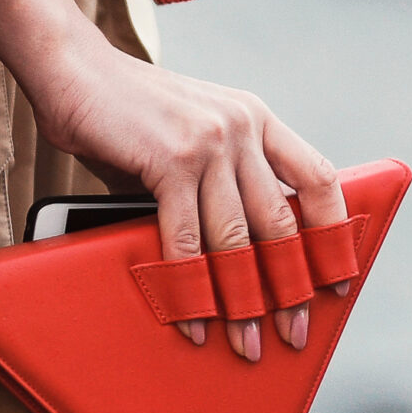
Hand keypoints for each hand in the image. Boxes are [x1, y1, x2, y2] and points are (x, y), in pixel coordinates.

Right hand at [29, 34, 350, 362]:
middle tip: (295, 333)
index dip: (333, 234)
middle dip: (290, 289)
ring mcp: (211, 142)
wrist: (73, 70)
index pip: (318, 179)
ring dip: (243, 301)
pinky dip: (190, 287)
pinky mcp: (172, 160)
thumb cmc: (124, 112)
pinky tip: (193, 319)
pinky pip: (188, 240)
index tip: (337, 280)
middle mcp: (244, 126)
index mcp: (257, 119)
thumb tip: (227, 256)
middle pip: (282, 223)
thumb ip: (213, 182)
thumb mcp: (188, 138)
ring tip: (246, 342)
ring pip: (239, 240)